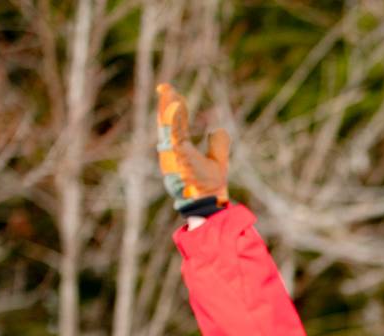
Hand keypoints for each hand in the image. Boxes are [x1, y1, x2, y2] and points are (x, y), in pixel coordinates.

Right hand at [155, 83, 229, 213]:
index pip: (174, 125)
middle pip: (165, 122)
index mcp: (179, 150)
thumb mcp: (217, 161)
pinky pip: (175, 134)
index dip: (173, 109)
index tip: (172, 93)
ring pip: (167, 125)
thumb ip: (218, 145)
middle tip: (164, 86)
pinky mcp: (178, 155)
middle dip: (164, 104)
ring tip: (169, 90)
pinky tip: (177, 104)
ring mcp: (173, 153)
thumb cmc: (209, 186)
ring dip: (167, 107)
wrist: (209, 201)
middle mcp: (172, 150)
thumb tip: (219, 129)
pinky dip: (175, 119)